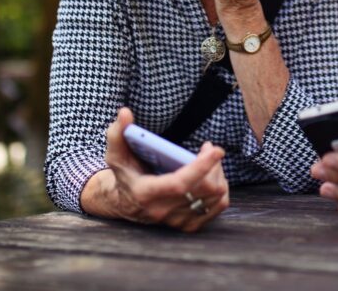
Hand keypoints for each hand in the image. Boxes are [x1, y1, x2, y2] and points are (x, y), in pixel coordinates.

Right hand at [102, 108, 228, 231]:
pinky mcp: (188, 225)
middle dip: (213, 165)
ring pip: (214, 198)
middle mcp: (162, 211)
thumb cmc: (125, 173)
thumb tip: (124, 113)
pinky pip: (217, 208)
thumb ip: (117, 134)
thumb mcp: (116, 155)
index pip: (179, 184)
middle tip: (209, 148)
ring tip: (210, 160)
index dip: (201, 167)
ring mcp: (176, 220)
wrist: (124, 203)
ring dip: (219, 174)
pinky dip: (221, 190)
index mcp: (146, 193)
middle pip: (203, 190)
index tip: (216, 149)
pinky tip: (212, 176)